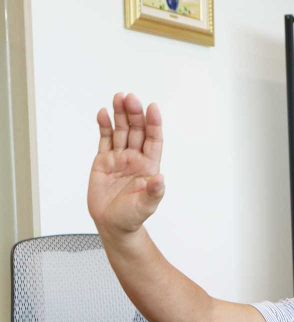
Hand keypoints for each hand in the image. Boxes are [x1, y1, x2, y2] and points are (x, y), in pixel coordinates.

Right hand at [88, 93, 164, 238]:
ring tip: (119, 98)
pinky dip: (104, 126)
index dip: (153, 124)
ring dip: (120, 114)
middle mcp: (135, 158)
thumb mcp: (146, 206)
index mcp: (149, 166)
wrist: (112, 224)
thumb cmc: (132, 216)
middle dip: (134, 114)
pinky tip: (103, 113)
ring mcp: (119, 157)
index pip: (153, 140)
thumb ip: (154, 193)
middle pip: (137, 131)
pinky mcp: (103, 160)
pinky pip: (105, 139)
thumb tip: (161, 179)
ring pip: (121, 131)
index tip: (152, 108)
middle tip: (131, 98)